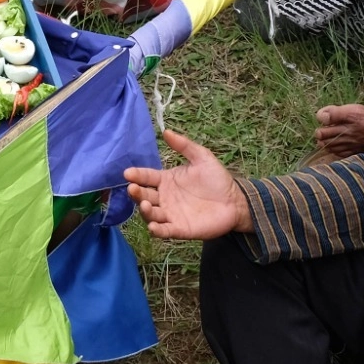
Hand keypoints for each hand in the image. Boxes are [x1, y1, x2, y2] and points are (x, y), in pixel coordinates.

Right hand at [122, 128, 250, 240]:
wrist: (235, 201)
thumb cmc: (217, 179)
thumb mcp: (202, 157)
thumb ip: (184, 146)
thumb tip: (166, 131)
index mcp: (166, 180)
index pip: (146, 177)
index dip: (137, 175)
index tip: (128, 173)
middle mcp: (164, 198)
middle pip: (144, 196)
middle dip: (136, 193)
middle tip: (133, 189)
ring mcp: (170, 214)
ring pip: (151, 214)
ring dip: (145, 211)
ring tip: (145, 205)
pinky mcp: (179, 229)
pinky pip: (164, 231)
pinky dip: (157, 230)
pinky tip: (153, 226)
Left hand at [314, 104, 363, 158]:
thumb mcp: (357, 109)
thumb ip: (337, 111)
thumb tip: (321, 115)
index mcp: (349, 116)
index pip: (324, 117)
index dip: (321, 116)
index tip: (325, 116)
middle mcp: (346, 131)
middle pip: (321, 134)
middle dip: (319, 131)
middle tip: (324, 129)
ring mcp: (348, 143)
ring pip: (326, 145)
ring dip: (324, 141)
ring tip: (329, 137)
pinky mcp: (352, 152)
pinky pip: (335, 152)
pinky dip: (333, 149)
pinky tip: (336, 145)